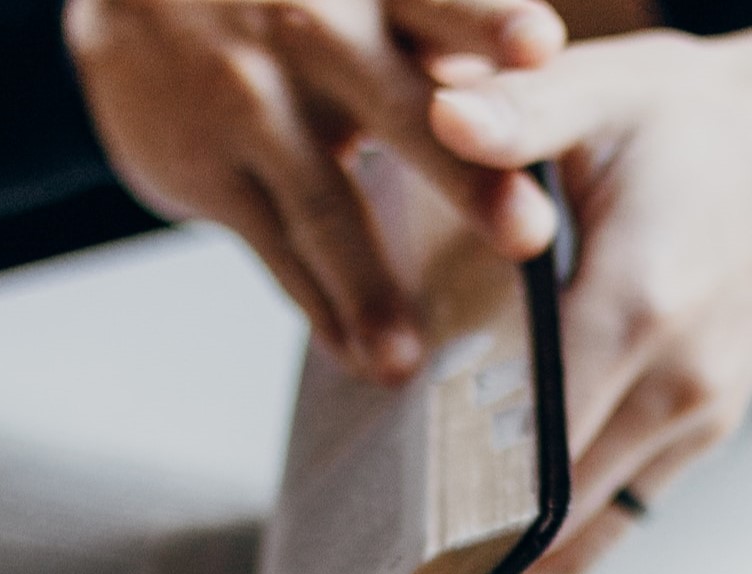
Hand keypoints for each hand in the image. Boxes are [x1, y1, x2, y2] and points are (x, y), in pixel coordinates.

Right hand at [66, 0, 566, 380]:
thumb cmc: (281, 1)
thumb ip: (438, 32)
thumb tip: (543, 79)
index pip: (443, 3)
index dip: (491, 24)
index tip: (542, 46)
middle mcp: (316, 34)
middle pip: (401, 110)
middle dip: (465, 177)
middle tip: (528, 235)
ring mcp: (254, 104)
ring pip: (325, 206)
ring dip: (369, 288)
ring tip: (407, 360)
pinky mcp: (208, 170)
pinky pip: (275, 252)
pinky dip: (320, 308)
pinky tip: (356, 353)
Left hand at [430, 15, 751, 573]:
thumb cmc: (699, 119)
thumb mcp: (611, 88)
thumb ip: (523, 109)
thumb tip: (446, 111)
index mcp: (642, 299)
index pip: (535, 429)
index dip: (456, 479)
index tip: (385, 508)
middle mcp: (679, 379)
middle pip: (552, 504)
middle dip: (462, 535)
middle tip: (373, 550)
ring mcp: (697, 417)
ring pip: (583, 533)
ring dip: (502, 557)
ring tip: (408, 567)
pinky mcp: (702, 434)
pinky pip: (614, 522)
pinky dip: (547, 541)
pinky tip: (475, 546)